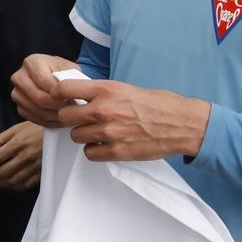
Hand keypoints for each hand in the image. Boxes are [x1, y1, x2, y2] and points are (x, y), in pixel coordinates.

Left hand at [0, 120, 42, 190]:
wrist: (61, 135)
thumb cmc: (36, 129)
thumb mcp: (17, 128)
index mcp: (17, 144)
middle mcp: (25, 158)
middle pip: (1, 172)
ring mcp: (34, 168)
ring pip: (12, 181)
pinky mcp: (41, 175)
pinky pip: (24, 185)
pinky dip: (12, 188)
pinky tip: (4, 186)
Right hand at [11, 54, 81, 126]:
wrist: (50, 75)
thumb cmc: (61, 71)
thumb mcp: (68, 67)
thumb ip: (70, 77)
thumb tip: (73, 94)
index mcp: (32, 62)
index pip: (43, 81)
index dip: (59, 92)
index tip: (73, 98)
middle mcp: (19, 77)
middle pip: (39, 98)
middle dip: (58, 106)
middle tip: (73, 109)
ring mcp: (16, 93)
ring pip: (38, 111)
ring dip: (56, 116)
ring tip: (69, 114)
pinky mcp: (19, 107)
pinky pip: (34, 119)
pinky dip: (49, 122)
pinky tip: (60, 119)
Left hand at [54, 79, 210, 162]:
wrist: (182, 124)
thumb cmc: (157, 104)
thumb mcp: (125, 88)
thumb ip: (101, 93)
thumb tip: (79, 96)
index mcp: (106, 90)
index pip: (64, 89)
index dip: (59, 95)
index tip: (64, 99)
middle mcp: (103, 110)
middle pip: (65, 116)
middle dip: (71, 118)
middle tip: (82, 119)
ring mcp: (108, 132)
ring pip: (75, 136)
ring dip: (84, 135)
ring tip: (99, 132)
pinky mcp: (116, 151)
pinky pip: (89, 153)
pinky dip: (95, 150)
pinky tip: (106, 144)